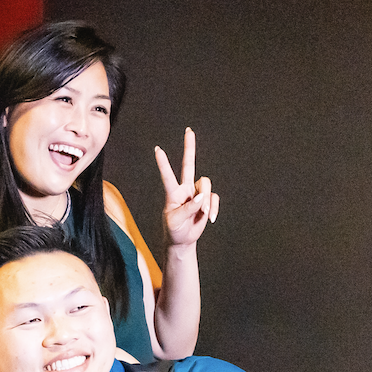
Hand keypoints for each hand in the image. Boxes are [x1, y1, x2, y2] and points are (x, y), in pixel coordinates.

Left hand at [154, 129, 218, 249]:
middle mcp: (185, 189)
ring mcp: (197, 194)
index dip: (163, 163)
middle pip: (188, 164)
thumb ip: (188, 208)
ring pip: (206, 185)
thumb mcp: (175, 221)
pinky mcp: (207, 201)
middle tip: (189, 131)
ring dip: (206, 201)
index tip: (157, 149)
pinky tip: (209, 218)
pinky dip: (213, 208)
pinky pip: (214, 198)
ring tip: (204, 214)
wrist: (182, 240)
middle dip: (189, 147)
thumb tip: (201, 197)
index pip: (167, 176)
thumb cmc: (174, 230)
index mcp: (173, 193)